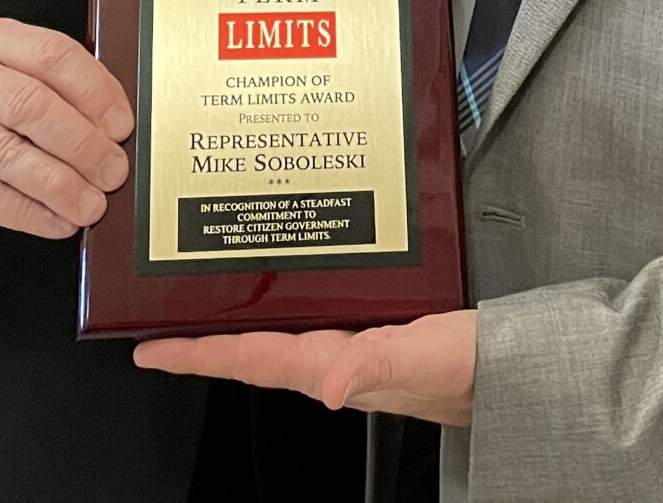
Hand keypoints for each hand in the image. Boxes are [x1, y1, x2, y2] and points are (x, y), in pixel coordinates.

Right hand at [0, 17, 131, 238]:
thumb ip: (45, 87)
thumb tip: (112, 125)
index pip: (51, 54)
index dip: (95, 91)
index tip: (121, 124)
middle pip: (31, 104)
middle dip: (82, 143)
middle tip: (112, 170)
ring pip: (9, 153)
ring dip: (60, 184)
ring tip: (90, 203)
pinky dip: (29, 212)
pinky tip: (56, 221)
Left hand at [134, 309, 477, 427]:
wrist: (514, 368)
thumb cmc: (473, 368)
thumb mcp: (426, 356)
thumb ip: (376, 365)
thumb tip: (329, 385)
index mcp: (332, 363)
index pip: (246, 360)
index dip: (194, 356)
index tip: (147, 351)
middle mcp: (332, 356)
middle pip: (248, 347)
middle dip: (200, 339)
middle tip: (155, 323)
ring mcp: (349, 342)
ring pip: (275, 331)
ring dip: (235, 319)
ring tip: (198, 297)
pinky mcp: (370, 327)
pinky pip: (311, 314)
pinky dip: (283, 298)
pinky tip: (281, 278)